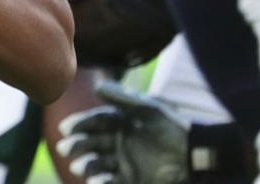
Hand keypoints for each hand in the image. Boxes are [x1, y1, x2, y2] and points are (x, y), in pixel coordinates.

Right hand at [55, 81, 189, 183]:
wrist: (194, 152)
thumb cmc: (171, 126)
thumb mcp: (148, 109)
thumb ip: (123, 98)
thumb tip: (98, 86)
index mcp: (120, 122)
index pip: (95, 122)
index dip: (79, 124)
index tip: (65, 128)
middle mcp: (118, 142)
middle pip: (92, 143)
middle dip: (78, 145)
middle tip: (65, 148)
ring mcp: (123, 162)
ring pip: (98, 164)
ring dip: (87, 166)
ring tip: (79, 168)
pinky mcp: (131, 180)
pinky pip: (112, 182)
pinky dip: (102, 182)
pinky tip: (95, 182)